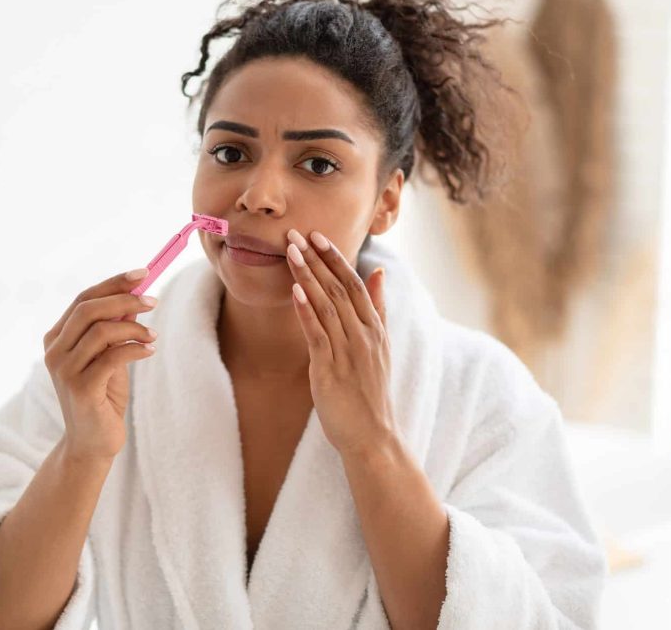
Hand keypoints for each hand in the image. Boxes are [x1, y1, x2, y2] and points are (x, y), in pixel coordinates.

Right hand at [43, 270, 158, 461]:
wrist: (92, 443)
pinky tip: (149, 351)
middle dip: (124, 299)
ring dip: (134, 327)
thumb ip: (116, 328)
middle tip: (153, 300)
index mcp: (57, 338)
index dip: (113, 283)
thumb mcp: (109, 356)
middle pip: (88, 309)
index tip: (142, 274)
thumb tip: (136, 296)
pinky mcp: (81, 388)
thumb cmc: (102, 396)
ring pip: (101, 331)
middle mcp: (55, 351)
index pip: (84, 299)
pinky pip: (112, 357)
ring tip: (153, 336)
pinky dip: (135, 349)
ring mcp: (64, 370)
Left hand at [285, 228, 396, 456]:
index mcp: (375, 328)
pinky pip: (317, 335)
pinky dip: (306, 311)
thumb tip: (379, 271)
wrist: (373, 436)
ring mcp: (348, 352)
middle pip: (338, 288)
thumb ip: (378, 307)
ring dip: (306, 276)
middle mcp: (364, 335)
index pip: (355, 283)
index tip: (317, 236)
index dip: (335, 258)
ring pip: (326, 305)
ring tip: (290, 252)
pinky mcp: (331, 370)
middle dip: (316, 259)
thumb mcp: (380, 345)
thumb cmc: (371, 391)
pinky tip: (294, 292)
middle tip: (295, 233)